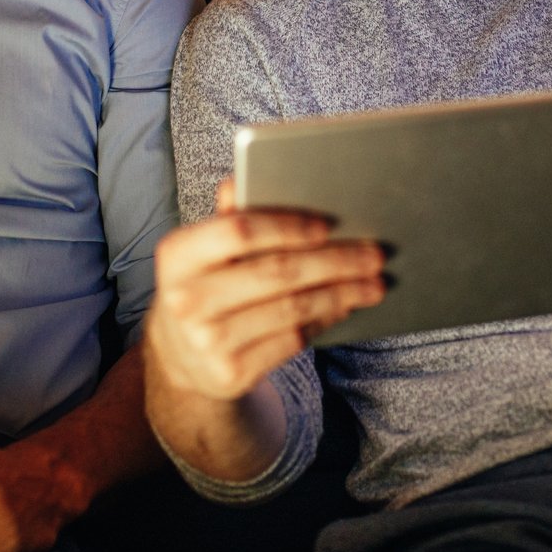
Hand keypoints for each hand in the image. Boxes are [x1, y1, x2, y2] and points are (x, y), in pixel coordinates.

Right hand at [146, 179, 384, 402]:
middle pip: (277, 272)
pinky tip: (345, 306)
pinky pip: (292, 340)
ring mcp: (207, 340)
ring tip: (373, 283)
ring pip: (292, 308)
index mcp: (177, 254)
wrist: (182, 358)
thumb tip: (245, 179)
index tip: (328, 225)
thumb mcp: (206, 251)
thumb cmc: (206, 285)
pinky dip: (325, 320)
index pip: (240, 230)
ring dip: (342, 293)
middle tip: (374, 254)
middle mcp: (186, 299)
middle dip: (334, 261)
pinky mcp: (230, 372)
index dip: (288, 226)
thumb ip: (230, 216)